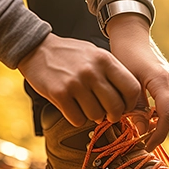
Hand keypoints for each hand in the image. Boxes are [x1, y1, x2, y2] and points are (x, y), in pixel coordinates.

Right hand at [18, 33, 140, 126]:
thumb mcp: (95, 54)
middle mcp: (92, 71)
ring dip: (93, 117)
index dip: (131, 104)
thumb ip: (112, 72)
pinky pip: (77, 119)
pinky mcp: (59, 94)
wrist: (36, 49)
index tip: (124, 107)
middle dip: (113, 116)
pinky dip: (76, 119)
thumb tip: (128, 99)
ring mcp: (75, 83)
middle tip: (107, 114)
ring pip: (96, 116)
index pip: (132, 88)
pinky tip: (73, 108)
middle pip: (116, 107)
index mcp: (105, 60)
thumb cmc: (69, 54)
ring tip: (86, 107)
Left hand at [107, 13, 168, 150]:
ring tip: (140, 131)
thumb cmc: (125, 55)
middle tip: (140, 141)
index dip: (158, 135)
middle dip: (159, 132)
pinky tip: (144, 117)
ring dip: (160, 124)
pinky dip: (160, 114)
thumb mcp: (126, 82)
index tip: (145, 146)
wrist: (132, 36)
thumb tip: (142, 131)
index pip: (166, 117)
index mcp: (161, 82)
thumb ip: (134, 106)